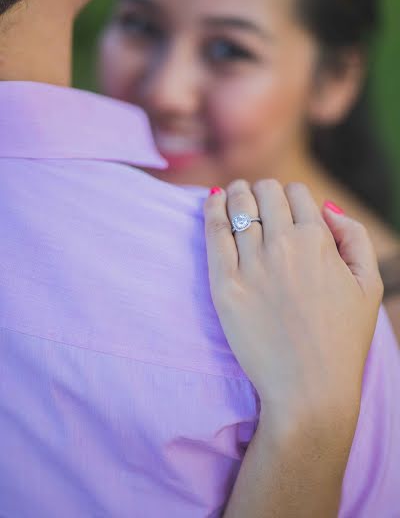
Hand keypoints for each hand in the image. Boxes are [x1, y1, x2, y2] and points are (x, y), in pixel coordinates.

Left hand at [204, 179, 382, 434]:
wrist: (309, 388)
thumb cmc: (343, 339)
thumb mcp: (368, 284)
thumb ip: (354, 236)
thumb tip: (326, 207)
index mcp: (319, 241)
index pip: (297, 193)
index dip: (291, 194)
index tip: (285, 204)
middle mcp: (284, 246)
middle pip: (266, 193)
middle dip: (263, 190)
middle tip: (257, 197)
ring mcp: (252, 265)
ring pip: (238, 207)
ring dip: (237, 194)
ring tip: (233, 193)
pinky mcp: (225, 286)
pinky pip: (214, 233)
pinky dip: (211, 209)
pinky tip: (211, 199)